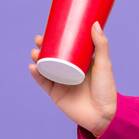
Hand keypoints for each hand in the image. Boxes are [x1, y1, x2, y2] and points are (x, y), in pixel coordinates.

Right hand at [28, 21, 118, 136]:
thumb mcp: (104, 64)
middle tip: (39, 39)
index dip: (57, 38)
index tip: (50, 28)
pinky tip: (32, 67)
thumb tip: (94, 23)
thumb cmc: (106, 89)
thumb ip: (100, 45)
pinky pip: (43, 82)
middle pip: (53, 56)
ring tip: (35, 52)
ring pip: (45, 67)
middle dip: (43, 46)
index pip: (67, 47)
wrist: (103, 115)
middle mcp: (70, 71)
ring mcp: (62, 82)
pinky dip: (36, 74)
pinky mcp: (56, 93)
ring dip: (37, 58)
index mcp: (81, 63)